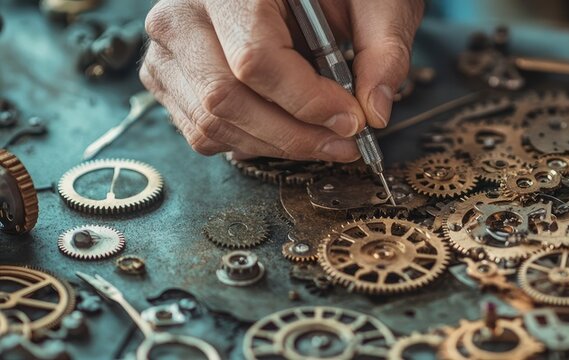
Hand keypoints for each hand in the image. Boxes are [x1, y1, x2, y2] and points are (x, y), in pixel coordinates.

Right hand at [140, 0, 422, 160]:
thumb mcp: (373, 1)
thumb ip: (382, 49)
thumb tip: (375, 111)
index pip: (255, 59)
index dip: (307, 101)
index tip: (350, 119)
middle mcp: (184, 13)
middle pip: (225, 98)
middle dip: (293, 134)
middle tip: (343, 143)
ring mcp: (170, 47)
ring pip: (212, 123)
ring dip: (275, 145)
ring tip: (323, 140)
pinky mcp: (168, 76)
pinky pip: (203, 131)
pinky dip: (251, 142)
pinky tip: (287, 128)